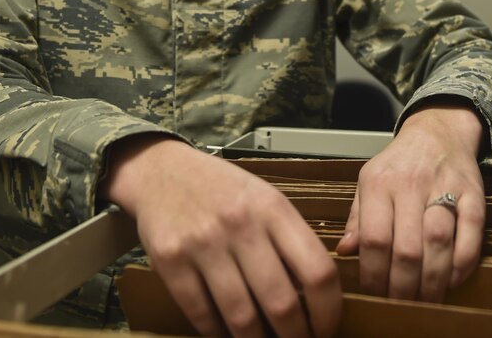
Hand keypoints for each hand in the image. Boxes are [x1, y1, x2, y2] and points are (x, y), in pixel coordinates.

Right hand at [101, 135, 340, 337]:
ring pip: (242, 316)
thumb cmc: (222, 190)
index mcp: (274, 209)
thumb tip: (315, 295)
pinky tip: (226, 334)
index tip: (326, 328)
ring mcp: (204, 243)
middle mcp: (242, 225)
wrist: (163, 171)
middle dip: (295, 336)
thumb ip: (290, 240)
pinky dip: (217, 333)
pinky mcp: (170, 261)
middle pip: (282, 302)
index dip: (328, 310)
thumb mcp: (266, 199)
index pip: (318, 270)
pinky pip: (201, 314)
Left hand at [335, 103, 484, 302]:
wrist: (438, 130)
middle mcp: (411, 183)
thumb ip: (357, 217)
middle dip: (403, 287)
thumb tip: (344, 252)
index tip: (375, 295)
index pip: (374, 238)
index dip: (374, 275)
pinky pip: (471, 233)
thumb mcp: (368, 181)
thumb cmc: (400, 163)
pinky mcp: (473, 193)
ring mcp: (445, 187)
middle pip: (406, 248)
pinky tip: (452, 280)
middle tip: (401, 306)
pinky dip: (463, 263)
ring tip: (425, 300)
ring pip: (438, 242)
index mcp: (379, 183)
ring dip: (432, 281)